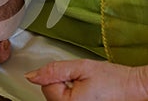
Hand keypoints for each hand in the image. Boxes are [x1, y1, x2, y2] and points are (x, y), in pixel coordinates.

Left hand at [25, 59, 147, 100]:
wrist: (133, 88)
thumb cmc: (113, 80)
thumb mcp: (81, 67)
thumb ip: (55, 70)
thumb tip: (32, 75)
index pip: (46, 84)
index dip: (59, 74)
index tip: (74, 74)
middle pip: (50, 92)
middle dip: (61, 82)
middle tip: (81, 80)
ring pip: (56, 97)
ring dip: (66, 88)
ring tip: (84, 86)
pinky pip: (65, 100)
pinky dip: (71, 93)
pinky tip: (84, 91)